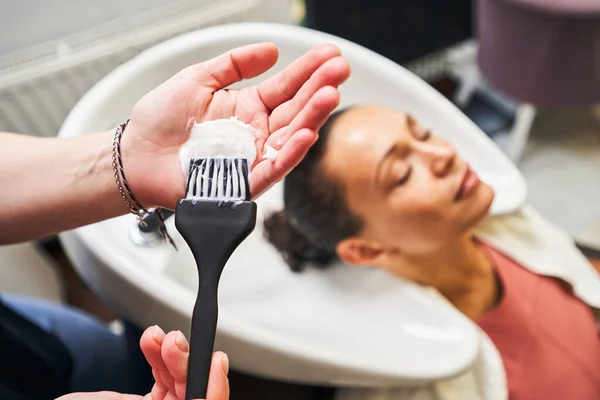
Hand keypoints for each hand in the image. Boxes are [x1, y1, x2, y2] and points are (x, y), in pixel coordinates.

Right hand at [58, 326, 227, 399]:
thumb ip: (152, 396)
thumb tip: (195, 393)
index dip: (214, 385)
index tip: (215, 361)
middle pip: (192, 388)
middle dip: (184, 361)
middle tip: (173, 341)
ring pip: (178, 378)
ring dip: (168, 353)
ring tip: (156, 337)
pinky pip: (164, 376)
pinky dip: (158, 357)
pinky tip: (151, 342)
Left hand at [122, 42, 350, 208]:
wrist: (135, 155)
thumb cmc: (161, 120)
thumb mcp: (198, 79)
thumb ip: (234, 65)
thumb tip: (271, 50)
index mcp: (249, 107)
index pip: (285, 87)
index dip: (307, 70)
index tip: (330, 54)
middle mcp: (257, 133)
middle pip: (295, 110)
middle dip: (319, 89)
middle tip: (340, 70)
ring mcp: (252, 157)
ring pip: (290, 138)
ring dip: (312, 118)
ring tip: (330, 95)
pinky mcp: (243, 182)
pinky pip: (272, 168)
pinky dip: (290, 154)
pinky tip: (306, 134)